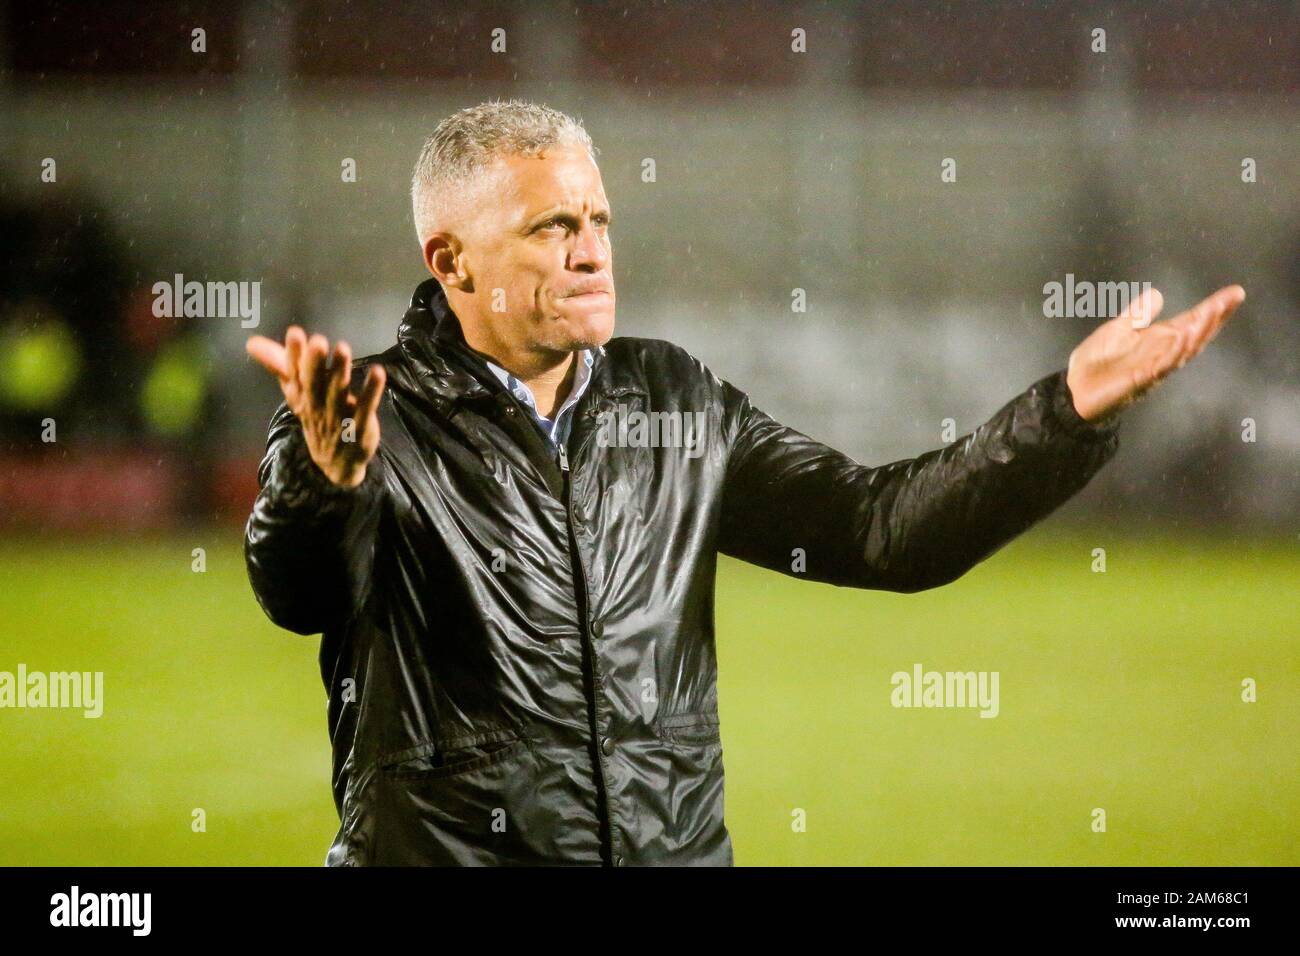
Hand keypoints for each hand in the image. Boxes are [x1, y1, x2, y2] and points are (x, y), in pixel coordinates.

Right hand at [246, 326, 385, 488]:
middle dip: (314, 363)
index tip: (295, 333)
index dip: (295, 356)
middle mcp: (318, 406)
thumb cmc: (317, 417)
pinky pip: (366, 408)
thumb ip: (279, 365)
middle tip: (317, 341)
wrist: (336, 463)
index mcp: (302, 397)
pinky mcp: (360, 426)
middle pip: (314, 384)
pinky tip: (378, 372)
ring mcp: (339, 417)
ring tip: (342, 348)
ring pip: (338, 393)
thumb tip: (251, 342)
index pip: (295, 375)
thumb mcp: (296, 393)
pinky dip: (372, 391)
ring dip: (340, 372)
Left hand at [1066, 284, 1244, 422]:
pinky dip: (1172, 353)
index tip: (1234, 292)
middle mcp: (1162, 354)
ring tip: (1211, 313)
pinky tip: (1181, 339)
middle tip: (1232, 299)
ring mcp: (1153, 368)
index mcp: (1158, 341)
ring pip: (1183, 351)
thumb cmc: (1097, 362)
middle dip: (1214, 318)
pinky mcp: (1140, 381)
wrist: (1074, 389)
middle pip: (1195, 336)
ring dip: (1198, 333)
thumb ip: (1138, 314)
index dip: (1212, 309)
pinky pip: (1161, 367)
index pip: (1190, 322)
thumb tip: (1157, 293)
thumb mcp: (1118, 330)